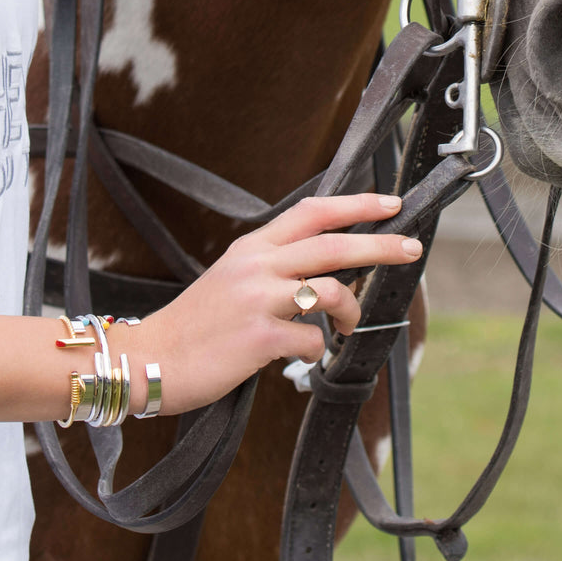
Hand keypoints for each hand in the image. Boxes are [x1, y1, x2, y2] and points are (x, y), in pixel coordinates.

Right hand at [124, 194, 421, 414]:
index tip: (390, 202)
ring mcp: (258, 300)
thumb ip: (272, 266)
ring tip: (345, 326)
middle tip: (411, 247)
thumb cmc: (197, 324)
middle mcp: (257, 265)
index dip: (355, 204)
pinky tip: (299, 357)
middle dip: (380, 244)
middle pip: (334, 244)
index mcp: (252, 247)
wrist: (150, 358)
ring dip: (350, 312)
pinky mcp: (259, 338)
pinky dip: (316, 350)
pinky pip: (312, 340)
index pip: (312, 212)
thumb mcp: (231, 277)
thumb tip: (324, 269)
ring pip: (332, 291)